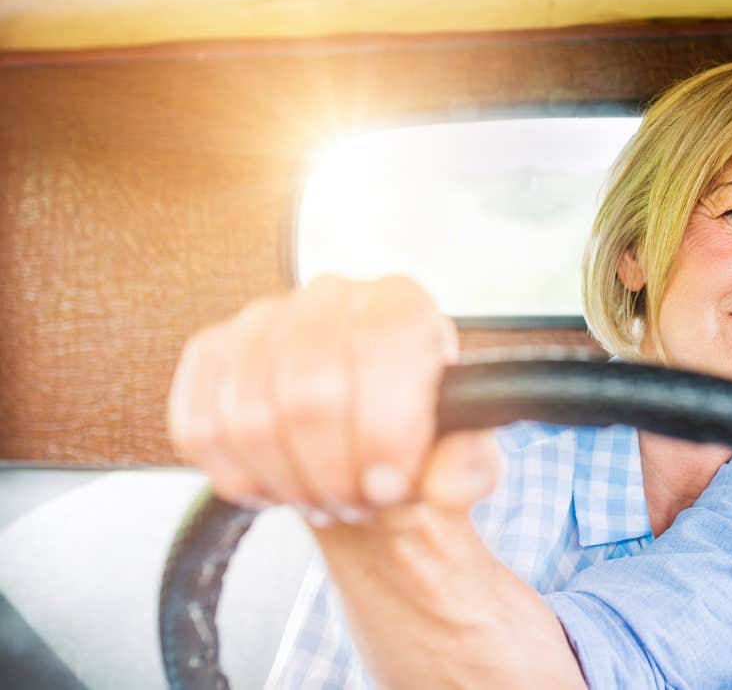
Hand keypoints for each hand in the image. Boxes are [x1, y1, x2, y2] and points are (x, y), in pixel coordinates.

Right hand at [167, 274, 499, 523]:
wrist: (361, 454)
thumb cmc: (415, 447)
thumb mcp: (463, 462)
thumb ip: (467, 468)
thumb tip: (447, 478)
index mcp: (403, 304)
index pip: (380, 352)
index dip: (381, 435)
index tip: (388, 485)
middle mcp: (332, 296)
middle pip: (309, 393)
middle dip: (332, 472)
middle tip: (354, 501)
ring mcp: (264, 319)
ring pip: (249, 417)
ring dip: (287, 480)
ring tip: (321, 494)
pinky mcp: (211, 353)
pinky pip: (198, 425)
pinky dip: (236, 475)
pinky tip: (275, 484)